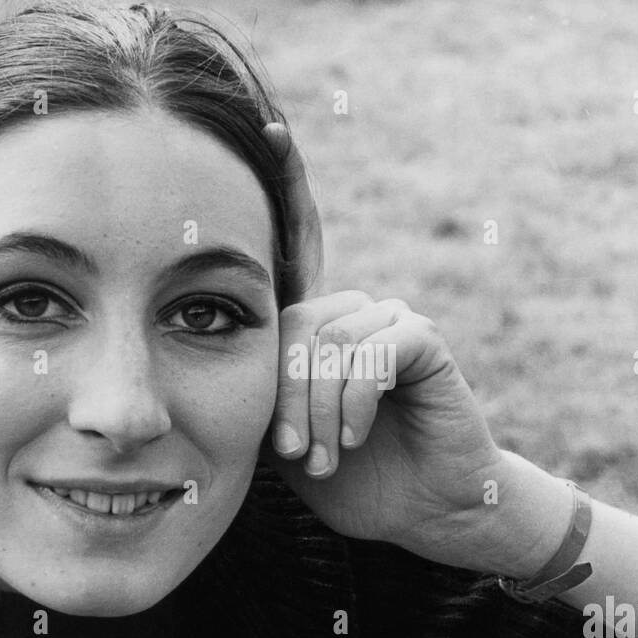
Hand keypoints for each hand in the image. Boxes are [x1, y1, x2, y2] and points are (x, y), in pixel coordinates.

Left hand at [262, 124, 525, 570]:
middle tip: (292, 453)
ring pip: (330, 343)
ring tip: (323, 460)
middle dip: (287, 395)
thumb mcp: (286, 439)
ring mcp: (389, 321)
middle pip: (292, 325)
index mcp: (315, 329)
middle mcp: (350, 313)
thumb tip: (213, 357)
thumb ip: (259, 394)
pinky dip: (358, 399)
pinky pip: (376, 351)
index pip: (295, 250)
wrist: (424, 512)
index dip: (287, 184)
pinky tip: (358, 435)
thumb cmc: (351, 479)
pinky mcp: (423, 340)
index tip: (268, 125)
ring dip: (320, 410)